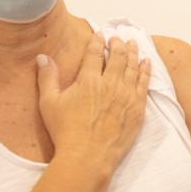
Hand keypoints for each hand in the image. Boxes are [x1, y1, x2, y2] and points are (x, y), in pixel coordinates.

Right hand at [36, 33, 150, 168]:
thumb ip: (47, 78)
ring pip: (133, 66)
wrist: (88, 157)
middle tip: (117, 38)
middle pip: (118, 55)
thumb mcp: (49, 103)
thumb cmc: (66, 132)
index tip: (99, 34)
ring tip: (133, 44)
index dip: (97, 41)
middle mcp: (110, 83)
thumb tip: (43, 57)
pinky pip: (144, 84)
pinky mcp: (138, 108)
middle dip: (117, 43)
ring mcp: (126, 95)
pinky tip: (147, 63)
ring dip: (133, 52)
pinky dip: (146, 70)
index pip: (95, 53)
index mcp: (88, 80)